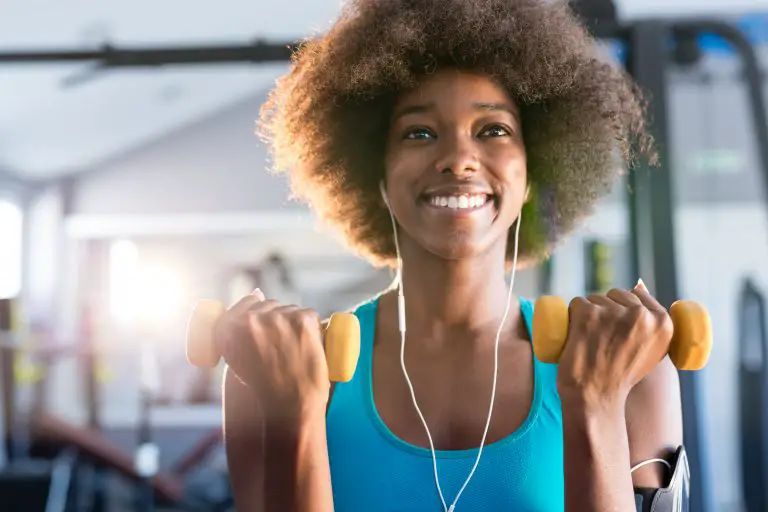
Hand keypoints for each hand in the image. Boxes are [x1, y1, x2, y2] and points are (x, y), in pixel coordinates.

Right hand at [215, 289, 329, 414]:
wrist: (289, 405)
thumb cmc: (266, 387)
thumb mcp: (238, 360)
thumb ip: (239, 331)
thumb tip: (258, 292)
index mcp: (228, 329)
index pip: (247, 301)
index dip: (259, 311)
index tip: (266, 324)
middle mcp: (251, 319)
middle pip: (271, 305)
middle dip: (278, 320)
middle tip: (285, 346)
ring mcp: (278, 317)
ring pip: (291, 310)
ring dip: (295, 324)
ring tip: (296, 352)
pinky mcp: (303, 319)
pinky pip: (310, 315)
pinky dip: (313, 329)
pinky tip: (309, 347)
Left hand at [556, 280, 673, 406]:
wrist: (596, 399)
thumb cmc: (620, 376)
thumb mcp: (650, 350)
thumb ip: (651, 321)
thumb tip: (639, 283)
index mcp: (663, 323)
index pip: (638, 295)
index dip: (623, 310)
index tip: (617, 332)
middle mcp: (641, 315)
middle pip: (615, 295)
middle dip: (605, 311)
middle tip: (602, 340)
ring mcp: (613, 313)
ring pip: (594, 299)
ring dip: (588, 314)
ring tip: (590, 342)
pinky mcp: (587, 314)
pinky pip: (576, 303)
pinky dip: (571, 316)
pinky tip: (575, 335)